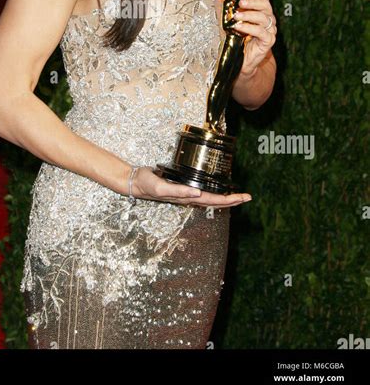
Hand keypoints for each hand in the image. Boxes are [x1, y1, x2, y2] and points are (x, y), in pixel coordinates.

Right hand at [131, 166, 251, 207]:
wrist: (136, 182)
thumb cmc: (147, 184)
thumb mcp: (161, 187)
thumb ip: (178, 191)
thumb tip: (197, 194)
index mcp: (187, 198)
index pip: (213, 201)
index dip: (229, 200)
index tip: (243, 197)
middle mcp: (189, 197)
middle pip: (215, 202)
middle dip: (232, 200)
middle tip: (247, 197)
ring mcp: (186, 194)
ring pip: (210, 198)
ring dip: (225, 198)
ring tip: (237, 195)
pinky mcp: (182, 187)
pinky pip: (202, 193)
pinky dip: (213, 192)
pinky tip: (216, 190)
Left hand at [215, 0, 275, 75]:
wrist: (238, 60)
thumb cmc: (234, 38)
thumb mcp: (225, 20)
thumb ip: (223, 6)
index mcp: (259, 11)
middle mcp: (267, 19)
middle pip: (265, 5)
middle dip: (253, 2)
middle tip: (240, 3)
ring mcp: (270, 30)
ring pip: (263, 18)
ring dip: (248, 16)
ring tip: (236, 17)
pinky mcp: (268, 41)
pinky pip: (261, 32)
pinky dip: (249, 28)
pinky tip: (239, 27)